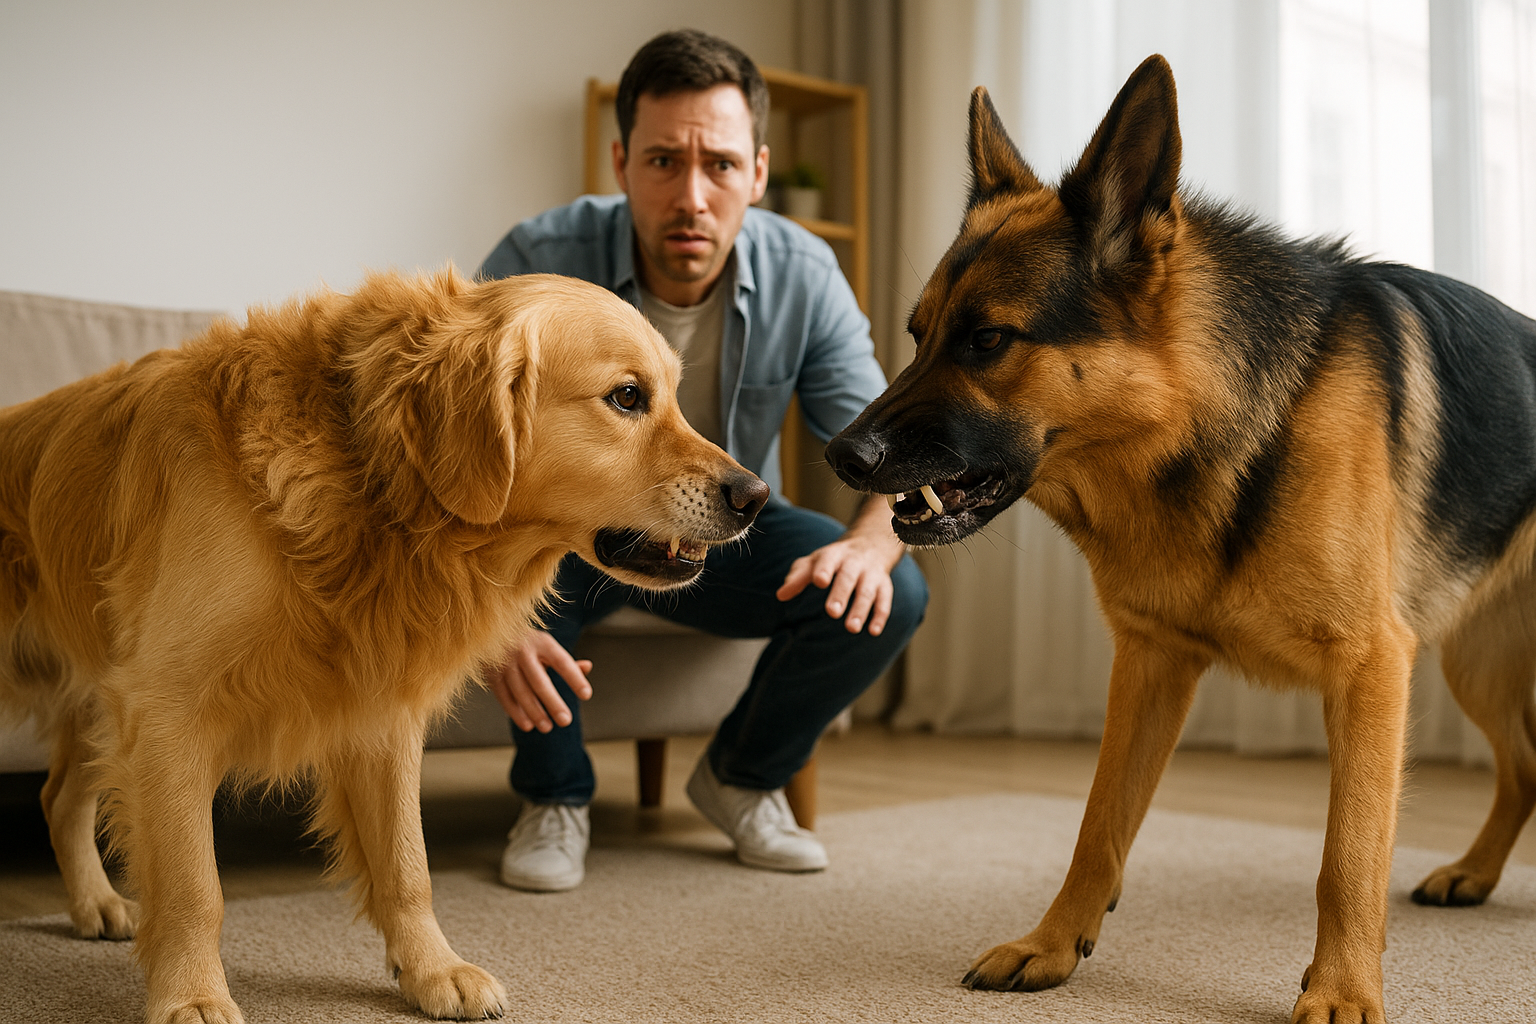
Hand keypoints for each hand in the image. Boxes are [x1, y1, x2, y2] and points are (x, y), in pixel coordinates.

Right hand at [485, 630, 592, 732]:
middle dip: (553, 703)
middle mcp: (523, 651)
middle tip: (566, 721)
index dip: (574, 678)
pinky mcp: (491, 674)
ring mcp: (505, 662)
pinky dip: (515, 712)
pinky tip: (527, 725)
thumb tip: (587, 667)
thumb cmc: (530, 645)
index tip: (586, 695)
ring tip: (547, 728)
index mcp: (542, 642)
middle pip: (540, 681)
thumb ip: (567, 661)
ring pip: (521, 692)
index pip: (562, 662)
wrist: (493, 633)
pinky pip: (504, 696)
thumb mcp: (548, 648)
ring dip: (534, 712)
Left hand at [776, 499, 905, 634]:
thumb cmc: (833, 561)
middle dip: (841, 594)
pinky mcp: (884, 586)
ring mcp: (871, 574)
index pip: (828, 560)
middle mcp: (854, 563)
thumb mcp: (815, 562)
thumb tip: (781, 595)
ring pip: (867, 591)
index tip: (819, 581)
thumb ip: (798, 577)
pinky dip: (880, 616)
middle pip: (848, 577)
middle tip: (832, 612)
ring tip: (851, 628)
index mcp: (834, 555)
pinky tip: (873, 631)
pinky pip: (884, 600)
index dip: (824, 570)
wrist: (870, 545)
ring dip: (860, 609)